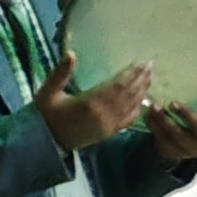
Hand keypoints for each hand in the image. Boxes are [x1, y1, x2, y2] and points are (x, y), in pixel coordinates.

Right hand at [35, 50, 151, 153]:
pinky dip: (138, 107)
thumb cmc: (46, 116)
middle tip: (150, 65)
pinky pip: (129, 119)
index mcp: (90, 103)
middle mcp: (104, 115)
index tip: (142, 61)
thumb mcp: (47, 93)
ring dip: (143, 90)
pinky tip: (143, 98)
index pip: (118, 85)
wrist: (45, 143)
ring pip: (132, 105)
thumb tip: (71, 54)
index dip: (132, 73)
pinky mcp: (109, 133)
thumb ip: (59, 74)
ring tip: (149, 76)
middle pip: (129, 94)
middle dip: (141, 79)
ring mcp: (108, 126)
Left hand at [144, 100, 196, 166]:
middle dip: (188, 116)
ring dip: (165, 120)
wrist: (180, 143)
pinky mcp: (174, 151)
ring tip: (154, 106)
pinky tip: (148, 114)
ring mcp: (192, 147)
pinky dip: (153, 126)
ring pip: (178, 136)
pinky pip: (162, 139)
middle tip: (174, 103)